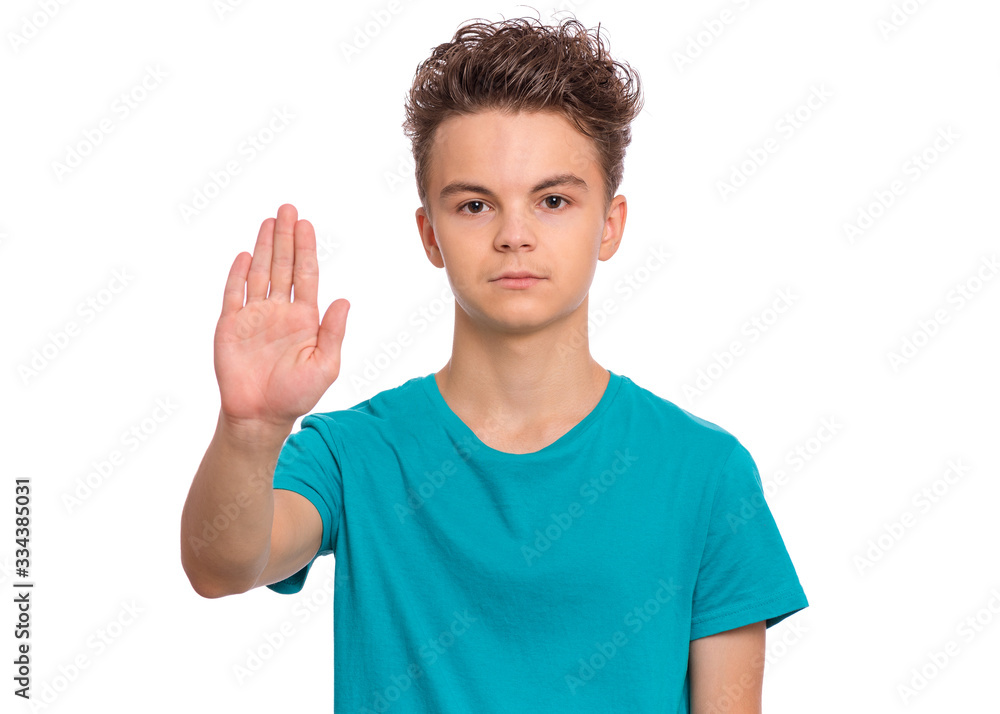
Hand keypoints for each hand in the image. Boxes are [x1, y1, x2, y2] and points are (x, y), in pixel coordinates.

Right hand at [214, 203, 348, 429]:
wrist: (260, 415)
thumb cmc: (297, 394)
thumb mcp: (325, 365)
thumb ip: (333, 332)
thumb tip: (344, 300)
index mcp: (304, 318)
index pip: (306, 275)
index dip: (305, 249)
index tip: (305, 224)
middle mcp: (280, 311)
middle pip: (283, 266)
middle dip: (285, 237)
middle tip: (288, 209)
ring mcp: (254, 316)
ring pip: (259, 273)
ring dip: (263, 247)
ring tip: (269, 221)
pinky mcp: (230, 325)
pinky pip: (234, 294)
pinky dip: (238, 274)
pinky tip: (244, 254)